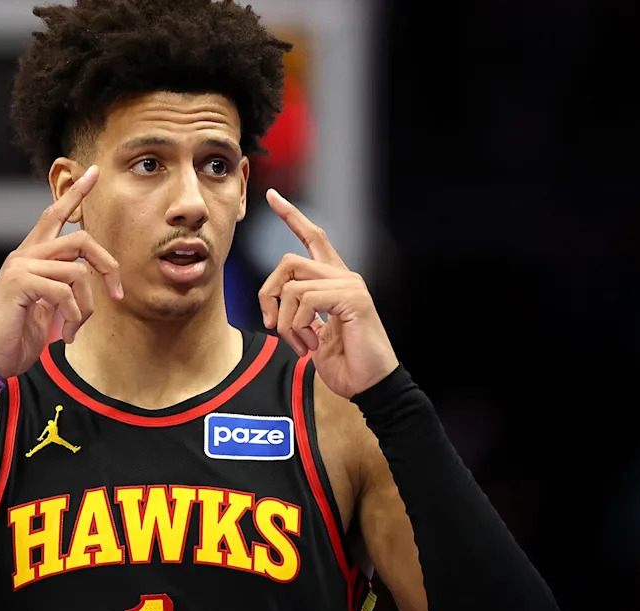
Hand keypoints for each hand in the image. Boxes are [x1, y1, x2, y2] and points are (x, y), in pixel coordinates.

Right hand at [0, 165, 123, 377]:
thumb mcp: (45, 309)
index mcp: (30, 258)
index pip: (54, 215)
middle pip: (81, 240)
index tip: (93, 172)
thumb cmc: (15, 338)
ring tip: (76, 329)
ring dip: (87, 306)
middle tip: (118, 294)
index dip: (76, 193)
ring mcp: (19, 267)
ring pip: (78, 270)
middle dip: (107, 266)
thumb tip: (85, 280)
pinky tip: (66, 334)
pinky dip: (74, 316)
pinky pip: (65, 291)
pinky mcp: (19, 283)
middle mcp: (24, 256)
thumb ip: (61, 288)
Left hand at [258, 189, 398, 398]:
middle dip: (268, 293)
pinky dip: (298, 327)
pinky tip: (312, 346)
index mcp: (334, 281)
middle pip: (288, 261)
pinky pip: (306, 300)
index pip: (313, 237)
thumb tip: (277, 308)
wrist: (371, 386)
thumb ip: (300, 314)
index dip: (291, 216)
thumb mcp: (313, 335)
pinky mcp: (353, 298)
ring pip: (292, 284)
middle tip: (270, 324)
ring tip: (301, 344)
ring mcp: (350, 285)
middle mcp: (344, 276)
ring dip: (285, 321)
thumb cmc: (346, 364)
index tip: (272, 196)